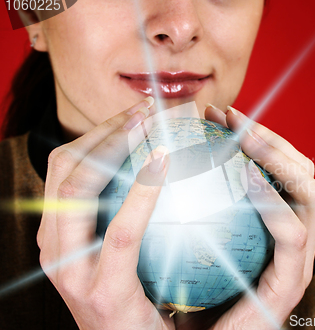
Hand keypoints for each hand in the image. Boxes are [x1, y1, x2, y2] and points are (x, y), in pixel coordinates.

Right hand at [37, 98, 173, 329]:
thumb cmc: (142, 297)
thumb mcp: (130, 250)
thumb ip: (131, 212)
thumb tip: (167, 164)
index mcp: (59, 234)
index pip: (67, 166)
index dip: (99, 132)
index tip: (139, 111)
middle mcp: (54, 248)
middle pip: (66, 167)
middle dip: (105, 130)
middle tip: (148, 110)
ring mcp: (71, 271)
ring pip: (78, 190)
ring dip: (114, 146)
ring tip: (154, 125)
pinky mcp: (101, 292)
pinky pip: (120, 231)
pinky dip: (140, 190)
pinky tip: (164, 163)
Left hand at [204, 105, 314, 328]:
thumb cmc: (187, 296)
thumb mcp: (187, 239)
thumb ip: (188, 204)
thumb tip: (156, 158)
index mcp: (274, 225)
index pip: (280, 168)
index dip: (255, 135)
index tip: (217, 113)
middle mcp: (294, 238)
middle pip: (303, 172)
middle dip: (269, 136)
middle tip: (228, 115)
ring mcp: (298, 260)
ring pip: (310, 194)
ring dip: (278, 158)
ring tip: (243, 137)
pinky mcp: (291, 282)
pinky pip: (291, 233)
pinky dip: (273, 200)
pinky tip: (245, 177)